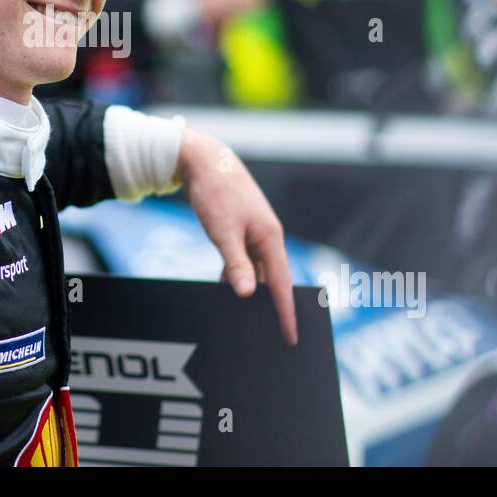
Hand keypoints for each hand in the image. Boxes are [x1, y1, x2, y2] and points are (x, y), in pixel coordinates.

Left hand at [175, 128, 297, 344]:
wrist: (205, 160)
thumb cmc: (215, 193)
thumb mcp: (222, 232)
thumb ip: (236, 263)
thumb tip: (246, 294)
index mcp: (269, 238)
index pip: (281, 284)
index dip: (286, 312)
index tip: (292, 336)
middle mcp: (267, 237)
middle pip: (273, 280)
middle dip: (274, 307)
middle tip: (275, 336)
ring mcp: (255, 232)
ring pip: (258, 270)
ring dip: (254, 292)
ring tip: (250, 319)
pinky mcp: (241, 229)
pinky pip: (245, 260)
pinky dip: (239, 275)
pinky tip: (229, 289)